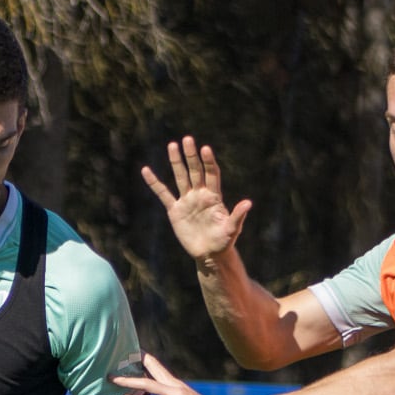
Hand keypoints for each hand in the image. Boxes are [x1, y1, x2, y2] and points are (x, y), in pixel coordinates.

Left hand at [113, 352, 231, 394]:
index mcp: (174, 386)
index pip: (155, 367)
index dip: (142, 359)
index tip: (126, 353)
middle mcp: (174, 386)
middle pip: (150, 368)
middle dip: (131, 365)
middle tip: (113, 361)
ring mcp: (176, 394)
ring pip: (148, 383)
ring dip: (129, 381)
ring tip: (113, 379)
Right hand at [141, 136, 251, 264]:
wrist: (210, 254)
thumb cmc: (224, 241)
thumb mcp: (232, 229)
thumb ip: (238, 215)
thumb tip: (248, 203)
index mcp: (214, 196)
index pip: (212, 174)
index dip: (208, 162)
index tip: (205, 149)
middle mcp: (200, 194)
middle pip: (195, 171)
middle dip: (191, 156)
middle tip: (187, 139)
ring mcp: (187, 201)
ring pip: (180, 177)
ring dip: (176, 162)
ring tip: (172, 145)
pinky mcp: (175, 210)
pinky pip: (163, 194)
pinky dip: (154, 183)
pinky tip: (146, 171)